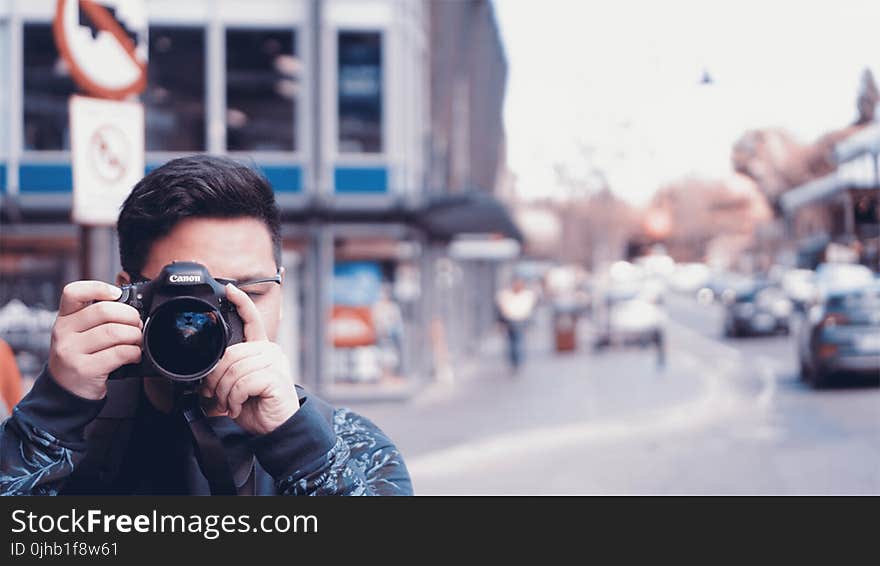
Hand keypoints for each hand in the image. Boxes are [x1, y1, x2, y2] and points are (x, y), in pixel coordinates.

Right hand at [48, 281, 142, 399]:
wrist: (66, 390)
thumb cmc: (80, 357)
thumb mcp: (79, 333)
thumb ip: (97, 319)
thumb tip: (132, 307)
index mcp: (64, 318)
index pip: (73, 292)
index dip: (98, 288)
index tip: (117, 293)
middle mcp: (64, 332)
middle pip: (104, 311)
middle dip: (130, 315)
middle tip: (137, 323)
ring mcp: (71, 351)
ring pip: (115, 332)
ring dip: (135, 335)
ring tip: (137, 341)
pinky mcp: (84, 369)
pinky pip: (119, 353)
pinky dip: (134, 352)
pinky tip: (134, 355)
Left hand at [200, 284, 298, 434]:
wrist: (276, 429)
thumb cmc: (257, 406)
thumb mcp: (237, 385)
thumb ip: (228, 370)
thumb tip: (208, 368)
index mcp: (261, 349)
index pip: (252, 320)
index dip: (241, 303)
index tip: (230, 290)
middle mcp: (270, 351)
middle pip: (230, 354)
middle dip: (216, 379)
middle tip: (217, 396)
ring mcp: (275, 363)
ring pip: (233, 370)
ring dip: (225, 393)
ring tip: (230, 404)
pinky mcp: (275, 378)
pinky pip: (242, 383)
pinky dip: (234, 399)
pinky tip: (238, 407)